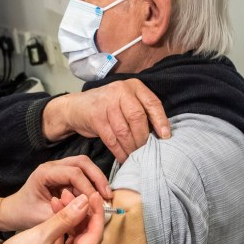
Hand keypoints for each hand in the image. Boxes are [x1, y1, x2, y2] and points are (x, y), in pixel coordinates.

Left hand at [0, 156, 111, 231]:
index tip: (98, 202)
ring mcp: (58, 169)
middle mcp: (52, 166)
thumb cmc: (24, 213)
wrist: (13, 212)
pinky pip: (81, 174)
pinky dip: (90, 184)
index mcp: (45, 173)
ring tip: (104, 196)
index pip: (73, 173)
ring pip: (84, 166)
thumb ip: (66, 214)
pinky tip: (95, 198)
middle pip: (82, 163)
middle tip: (107, 195)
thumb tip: (90, 211)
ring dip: (96, 179)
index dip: (88, 187)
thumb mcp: (44, 217)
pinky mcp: (63, 175)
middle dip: (97, 178)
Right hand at [0, 193, 103, 243]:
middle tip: (71, 194)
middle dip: (81, 214)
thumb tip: (85, 202)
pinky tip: (55, 213)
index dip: (96, 213)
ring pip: (77, 239)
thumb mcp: (41, 234)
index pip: (95, 235)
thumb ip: (66, 218)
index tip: (93, 195)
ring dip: (71, 219)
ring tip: (60, 199)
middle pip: (87, 237)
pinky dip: (63, 229)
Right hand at [42, 79, 170, 162]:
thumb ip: (141, 110)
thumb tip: (161, 133)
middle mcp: (120, 91)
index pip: (152, 103)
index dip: (161, 121)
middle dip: (143, 138)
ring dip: (131, 148)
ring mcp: (106, 103)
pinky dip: (119, 151)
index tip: (166, 137)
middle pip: (138, 118)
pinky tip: (123, 158)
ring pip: (124, 131)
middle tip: (145, 151)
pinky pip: (112, 139)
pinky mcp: (96, 117)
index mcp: (133, 86)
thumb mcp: (126, 101)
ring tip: (135, 157)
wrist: (76, 107)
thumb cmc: (107, 107)